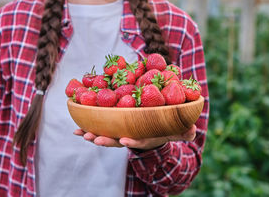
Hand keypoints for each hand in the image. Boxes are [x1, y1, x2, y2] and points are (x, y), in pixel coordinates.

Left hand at [73, 124, 196, 150]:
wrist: (152, 130)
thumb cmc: (165, 128)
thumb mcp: (176, 130)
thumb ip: (184, 130)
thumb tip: (192, 130)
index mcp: (145, 137)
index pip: (139, 141)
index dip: (132, 141)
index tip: (125, 139)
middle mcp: (131, 137)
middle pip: (117, 141)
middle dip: (105, 140)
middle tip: (94, 139)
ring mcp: (120, 133)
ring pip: (105, 136)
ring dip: (93, 135)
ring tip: (81, 133)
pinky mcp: (112, 128)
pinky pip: (98, 128)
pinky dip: (87, 128)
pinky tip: (75, 128)